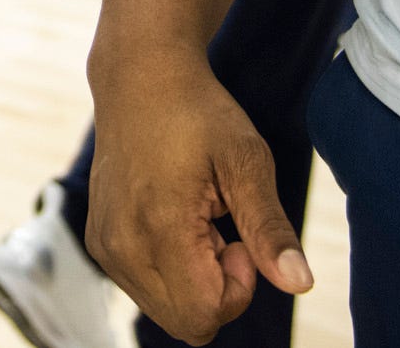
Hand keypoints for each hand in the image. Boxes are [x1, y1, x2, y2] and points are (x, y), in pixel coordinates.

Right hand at [84, 43, 312, 343]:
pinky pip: (144, 289)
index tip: (238, 237)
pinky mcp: (98, 241)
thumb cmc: (199, 114)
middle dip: (217, 289)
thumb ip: (269, 229)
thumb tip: (300, 284)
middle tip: (221, 228)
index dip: (237, 289)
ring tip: (197, 218)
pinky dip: (169, 269)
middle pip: (185, 322)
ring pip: (166, 310)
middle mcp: (121, 245)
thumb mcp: (247, 161)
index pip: (204, 315)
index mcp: (159, 227)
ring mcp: (104, 245)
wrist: (140, 77)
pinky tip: (174, 217)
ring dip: (193, 280)